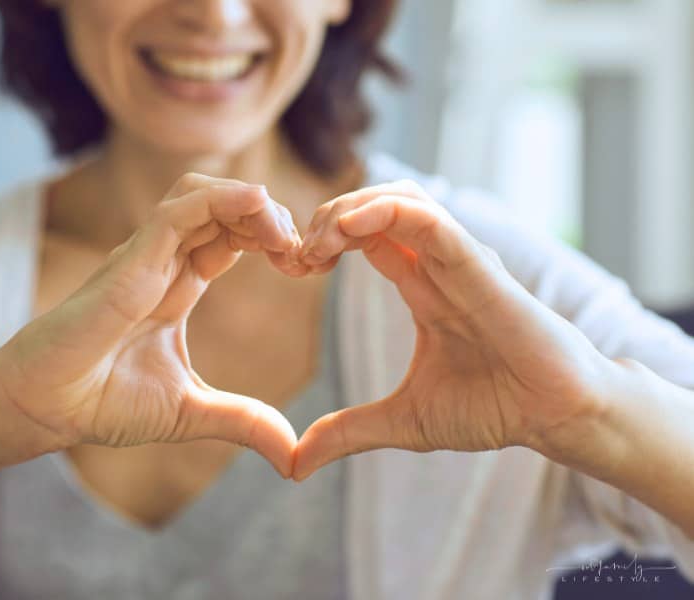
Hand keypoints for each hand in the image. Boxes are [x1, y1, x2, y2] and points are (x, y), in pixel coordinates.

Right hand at [0, 174, 302, 476]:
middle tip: (303, 253)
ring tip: (283, 235)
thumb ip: (243, 421)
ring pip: (202, 194)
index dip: (271, 239)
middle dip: (271, 217)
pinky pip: (179, 210)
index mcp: (178, 286)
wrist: (45, 408)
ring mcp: (145, 256)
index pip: (232, 237)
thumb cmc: (101, 402)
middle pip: (224, 207)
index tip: (306, 267)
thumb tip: (292, 455)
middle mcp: (164, 262)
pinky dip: (221, 199)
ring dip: (250, 202)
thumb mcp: (191, 412)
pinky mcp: (130, 260)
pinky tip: (257, 207)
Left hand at [293, 180, 612, 479]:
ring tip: (317, 242)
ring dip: (349, 208)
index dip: (322, 242)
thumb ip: (348, 432)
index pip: (364, 237)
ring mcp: (458, 260)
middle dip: (326, 217)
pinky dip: (385, 212)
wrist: (554, 418)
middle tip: (295, 254)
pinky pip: (430, 221)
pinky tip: (348, 228)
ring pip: (400, 199)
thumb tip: (295, 465)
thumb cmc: (494, 408)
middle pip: (375, 206)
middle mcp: (437, 265)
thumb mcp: (403, 422)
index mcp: (421, 287)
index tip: (291, 267)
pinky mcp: (478, 267)